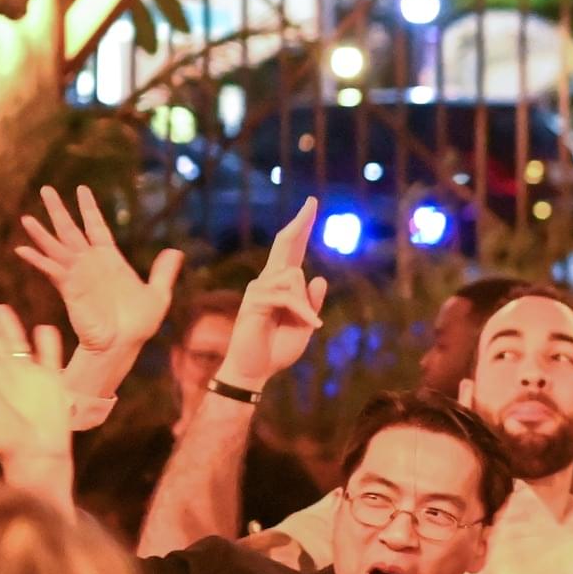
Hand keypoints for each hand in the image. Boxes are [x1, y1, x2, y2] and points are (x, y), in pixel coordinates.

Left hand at [0, 301, 72, 472]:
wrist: (37, 456)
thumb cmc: (4, 436)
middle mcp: (5, 375)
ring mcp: (29, 377)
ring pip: (18, 345)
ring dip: (10, 327)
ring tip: (0, 307)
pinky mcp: (52, 382)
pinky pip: (50, 356)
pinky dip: (48, 342)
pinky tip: (43, 328)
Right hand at [13, 186, 181, 359]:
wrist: (123, 344)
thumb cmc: (139, 324)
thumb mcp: (158, 293)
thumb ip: (163, 271)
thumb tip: (175, 251)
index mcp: (111, 259)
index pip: (96, 226)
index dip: (89, 208)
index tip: (81, 189)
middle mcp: (91, 263)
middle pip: (71, 230)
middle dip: (58, 210)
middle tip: (46, 189)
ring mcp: (78, 274)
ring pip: (56, 247)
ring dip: (41, 232)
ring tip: (26, 217)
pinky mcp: (69, 288)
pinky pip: (51, 269)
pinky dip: (37, 259)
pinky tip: (21, 249)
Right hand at [221, 199, 330, 388]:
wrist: (256, 371)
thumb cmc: (278, 349)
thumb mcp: (304, 324)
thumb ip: (311, 303)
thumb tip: (318, 277)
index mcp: (281, 285)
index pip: (292, 250)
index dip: (301, 228)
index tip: (311, 205)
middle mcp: (267, 281)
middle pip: (284, 245)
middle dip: (300, 223)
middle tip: (312, 202)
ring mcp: (258, 289)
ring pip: (293, 276)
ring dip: (306, 304)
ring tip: (308, 325)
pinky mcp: (254, 301)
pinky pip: (287, 296)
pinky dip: (303, 312)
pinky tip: (312, 326)